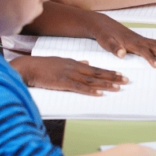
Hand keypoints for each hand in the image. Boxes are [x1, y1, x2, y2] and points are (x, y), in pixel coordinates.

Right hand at [10, 55, 127, 95]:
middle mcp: (75, 68)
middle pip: (98, 73)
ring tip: (118, 87)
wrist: (29, 67)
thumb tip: (87, 63)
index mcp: (75, 63)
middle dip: (113, 77)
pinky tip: (100, 93)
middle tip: (126, 80)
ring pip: (91, 80)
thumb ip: (75, 62)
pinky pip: (79, 88)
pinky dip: (90, 90)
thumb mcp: (62, 61)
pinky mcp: (62, 82)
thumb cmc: (43, 66)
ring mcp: (69, 75)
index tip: (121, 75)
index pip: (96, 68)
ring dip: (106, 84)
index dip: (109, 72)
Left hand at [90, 13, 155, 66]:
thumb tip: (122, 54)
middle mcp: (138, 40)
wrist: (104, 24)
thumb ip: (113, 48)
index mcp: (130, 42)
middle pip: (155, 47)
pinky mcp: (141, 39)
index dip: (150, 58)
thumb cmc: (104, 35)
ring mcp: (141, 39)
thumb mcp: (105, 42)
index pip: (143, 51)